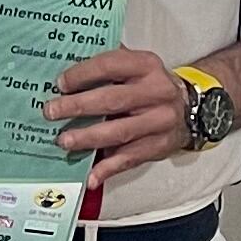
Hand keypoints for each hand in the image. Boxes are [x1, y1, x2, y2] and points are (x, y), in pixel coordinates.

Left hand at [45, 48, 188, 178]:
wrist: (190, 108)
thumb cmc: (149, 86)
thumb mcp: (135, 66)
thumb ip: (107, 65)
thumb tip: (63, 64)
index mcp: (146, 65)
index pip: (110, 64)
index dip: (82, 74)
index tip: (60, 84)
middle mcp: (156, 92)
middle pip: (112, 100)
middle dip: (77, 107)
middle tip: (51, 112)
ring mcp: (160, 121)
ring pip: (119, 132)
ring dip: (88, 138)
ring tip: (64, 141)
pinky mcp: (159, 146)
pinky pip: (130, 158)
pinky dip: (108, 168)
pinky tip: (91, 176)